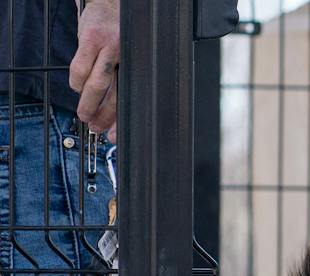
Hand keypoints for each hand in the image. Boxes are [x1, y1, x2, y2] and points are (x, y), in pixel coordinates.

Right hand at [69, 0, 120, 140]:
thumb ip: (123, 77)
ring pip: (98, 84)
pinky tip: (77, 89)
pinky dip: (77, 81)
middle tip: (98, 128)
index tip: (116, 134)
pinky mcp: (90, 39)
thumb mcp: (128, 55)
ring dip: (90, 103)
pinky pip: (80, 67)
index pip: (132, 98)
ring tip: (85, 116)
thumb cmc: (118, 31)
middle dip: (106, 116)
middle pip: (117, 95)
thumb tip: (116, 107)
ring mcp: (108, 48)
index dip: (123, 118)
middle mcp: (127, 58)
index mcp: (138, 66)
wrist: (110, 3)